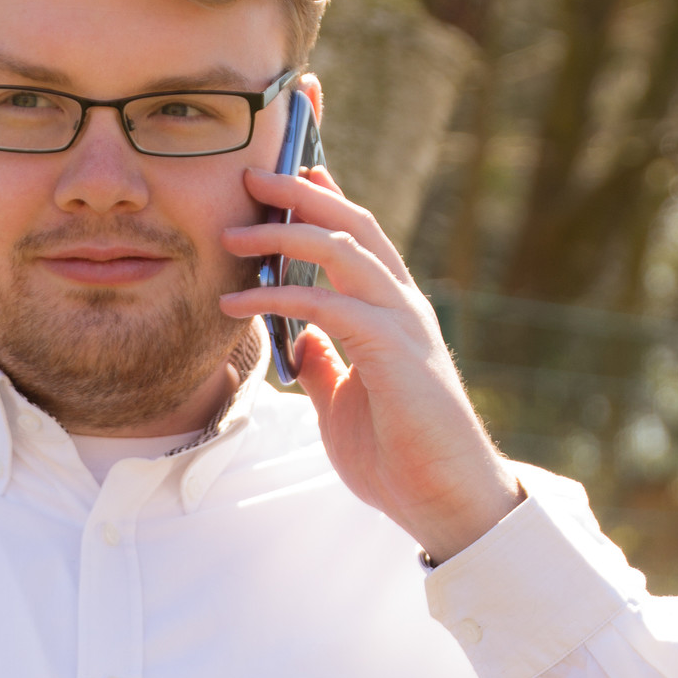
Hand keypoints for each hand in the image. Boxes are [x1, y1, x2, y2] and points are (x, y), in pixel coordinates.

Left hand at [220, 166, 522, 563]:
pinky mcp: (394, 348)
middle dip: (301, 193)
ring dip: (284, 234)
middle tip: (253, 176)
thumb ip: (324, 363)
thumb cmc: (398, 454)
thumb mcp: (342, 400)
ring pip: (344, 248)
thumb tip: (298, 340)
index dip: (325, 200)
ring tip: (232, 234)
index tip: (291, 174)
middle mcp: (400, 304)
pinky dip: (279, 297)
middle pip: (351, 224)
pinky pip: (328, 306)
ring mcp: (402, 322)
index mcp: (390, 311)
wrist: (446, 503)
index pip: (357, 238)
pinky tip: (238, 304)